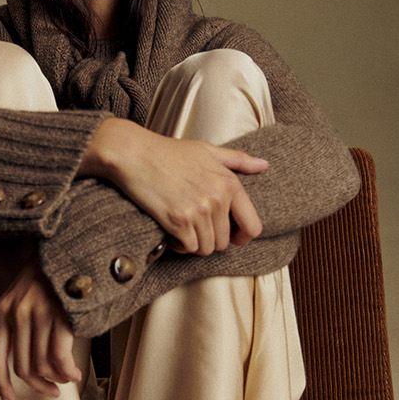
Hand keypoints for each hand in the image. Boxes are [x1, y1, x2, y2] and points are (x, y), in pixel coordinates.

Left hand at [0, 252, 80, 399]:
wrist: (69, 244)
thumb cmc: (49, 271)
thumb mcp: (22, 292)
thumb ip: (18, 319)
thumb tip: (26, 357)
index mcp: (3, 310)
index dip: (0, 383)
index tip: (8, 399)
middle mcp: (17, 314)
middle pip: (23, 367)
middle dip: (39, 385)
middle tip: (51, 392)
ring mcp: (38, 315)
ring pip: (43, 365)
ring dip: (57, 379)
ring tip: (67, 379)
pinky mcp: (59, 316)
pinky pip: (59, 358)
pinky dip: (67, 371)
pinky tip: (74, 372)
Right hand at [78, 118, 267, 254]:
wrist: (134, 153)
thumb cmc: (169, 152)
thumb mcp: (208, 150)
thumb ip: (238, 160)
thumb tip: (264, 165)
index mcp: (230, 183)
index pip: (252, 227)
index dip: (242, 238)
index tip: (230, 236)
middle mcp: (218, 198)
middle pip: (224, 242)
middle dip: (210, 239)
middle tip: (193, 227)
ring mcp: (198, 210)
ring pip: (206, 248)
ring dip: (193, 243)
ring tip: (181, 227)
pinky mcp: (178, 220)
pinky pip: (188, 248)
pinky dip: (179, 244)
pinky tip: (171, 230)